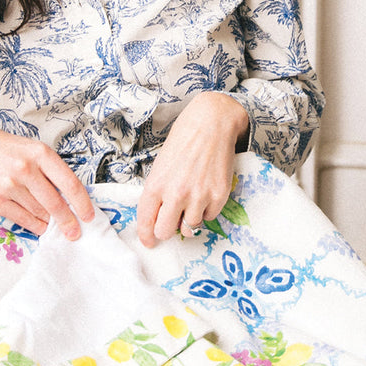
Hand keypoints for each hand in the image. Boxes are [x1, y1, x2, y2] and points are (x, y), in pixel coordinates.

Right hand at [0, 121, 93, 239]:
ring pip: (39, 213)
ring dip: (49, 223)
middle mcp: (25, 168)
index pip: (69, 183)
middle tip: (75, 233)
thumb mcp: (34, 150)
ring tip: (54, 225)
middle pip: (55, 203)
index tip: (89, 216)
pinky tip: (40, 226)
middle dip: (68, 222)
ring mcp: (9, 185)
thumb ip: (51, 172)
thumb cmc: (9, 150)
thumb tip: (72, 201)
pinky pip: (22, 219)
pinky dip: (34, 226)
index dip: (82, 203)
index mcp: (40, 153)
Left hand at [136, 92, 248, 247]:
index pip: (146, 222)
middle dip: (167, 230)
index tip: (149, 242)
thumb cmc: (182, 142)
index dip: (146, 236)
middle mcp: (175, 194)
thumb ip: (158, 193)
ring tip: (191, 199)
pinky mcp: (218, 195)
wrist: (210, 124)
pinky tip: (205, 190)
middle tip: (171, 221)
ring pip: (189, 227)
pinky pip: (210, 216)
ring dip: (188, 218)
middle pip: (166, 232)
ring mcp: (198, 196)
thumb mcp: (160, 166)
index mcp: (155, 185)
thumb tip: (159, 217)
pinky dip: (206, 209)